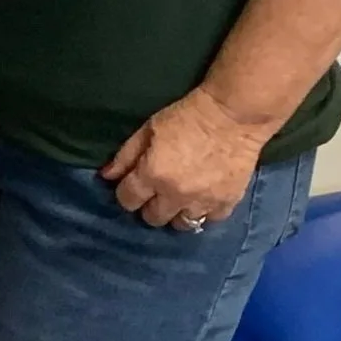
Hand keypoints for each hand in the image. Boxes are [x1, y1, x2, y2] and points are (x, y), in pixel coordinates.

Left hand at [99, 86, 265, 228]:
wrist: (233, 115)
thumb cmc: (186, 116)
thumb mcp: (149, 128)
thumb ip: (126, 155)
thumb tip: (107, 176)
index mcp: (153, 175)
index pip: (128, 200)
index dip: (126, 193)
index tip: (131, 185)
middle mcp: (176, 195)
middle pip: (153, 218)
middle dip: (149, 206)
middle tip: (156, 191)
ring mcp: (203, 203)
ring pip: (181, 225)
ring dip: (176, 213)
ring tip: (179, 198)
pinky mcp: (227, 203)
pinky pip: (210, 220)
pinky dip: (204, 212)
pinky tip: (202, 198)